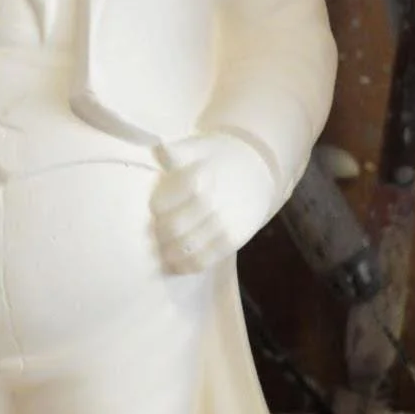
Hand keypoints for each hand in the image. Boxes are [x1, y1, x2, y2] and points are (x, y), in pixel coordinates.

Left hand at [153, 134, 276, 274]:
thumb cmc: (221, 157)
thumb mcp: (199, 147)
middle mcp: (210, 204)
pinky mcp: (234, 240)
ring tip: (164, 251)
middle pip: (172, 229)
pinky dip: (188, 266)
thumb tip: (157, 150)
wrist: (258, 168)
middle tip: (157, 233)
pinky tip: (178, 265)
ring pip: (186, 247)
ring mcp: (223, 224)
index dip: (156, 210)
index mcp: (197, 180)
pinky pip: (205, 260)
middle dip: (160, 233)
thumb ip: (176, 153)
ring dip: (170, 253)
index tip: (156, 210)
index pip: (160, 205)